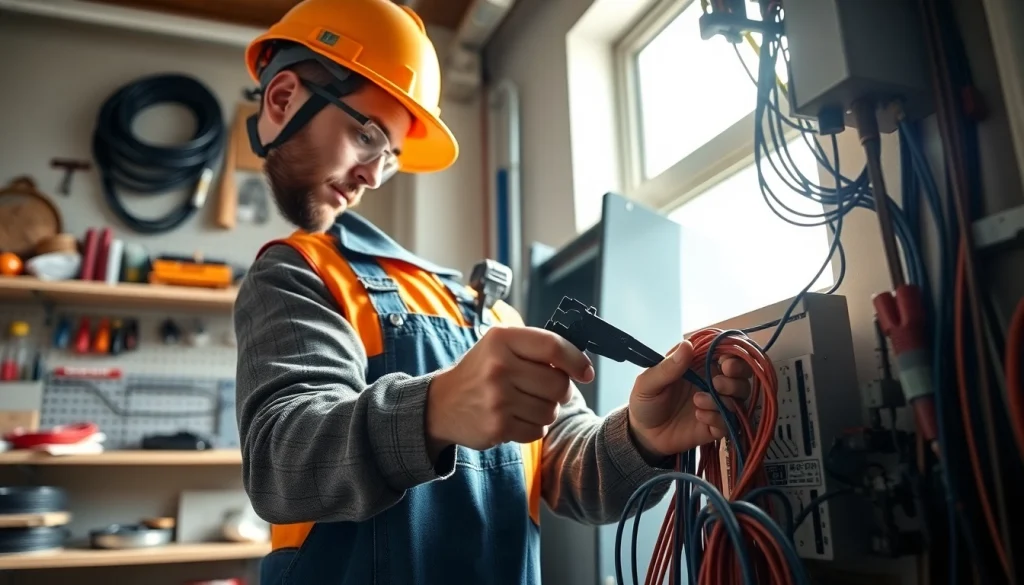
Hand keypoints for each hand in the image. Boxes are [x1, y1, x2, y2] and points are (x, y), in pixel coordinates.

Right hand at [425, 326, 594, 456]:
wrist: (441, 404)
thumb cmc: (481, 372)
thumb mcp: (501, 346)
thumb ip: (537, 347)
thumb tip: (581, 364)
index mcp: (502, 339)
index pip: (554, 347)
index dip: (577, 361)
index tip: (585, 371)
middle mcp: (498, 367)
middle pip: (558, 384)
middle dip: (560, 390)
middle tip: (546, 389)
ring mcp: (497, 399)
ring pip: (551, 410)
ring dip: (545, 410)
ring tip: (524, 403)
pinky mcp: (497, 427)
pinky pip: (537, 431)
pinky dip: (533, 427)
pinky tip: (515, 418)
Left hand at [627, 340, 752, 462]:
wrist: (643, 435)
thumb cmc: (645, 402)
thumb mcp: (648, 383)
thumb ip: (667, 367)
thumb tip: (687, 345)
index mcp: (698, 364)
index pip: (724, 351)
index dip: (731, 353)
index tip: (725, 361)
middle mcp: (712, 381)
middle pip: (741, 373)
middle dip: (738, 375)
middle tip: (718, 382)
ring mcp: (716, 403)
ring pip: (740, 396)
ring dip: (725, 397)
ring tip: (697, 400)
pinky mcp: (717, 425)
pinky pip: (730, 421)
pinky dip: (718, 417)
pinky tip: (699, 416)